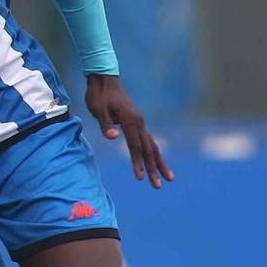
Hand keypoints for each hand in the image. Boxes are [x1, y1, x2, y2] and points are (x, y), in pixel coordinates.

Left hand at [85, 74, 174, 188]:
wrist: (104, 80)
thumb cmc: (99, 95)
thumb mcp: (97, 109)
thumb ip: (105, 124)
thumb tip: (113, 137)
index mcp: (130, 121)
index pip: (135, 147)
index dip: (138, 163)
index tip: (140, 178)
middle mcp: (139, 122)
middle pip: (148, 150)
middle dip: (153, 169)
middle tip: (158, 186)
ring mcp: (139, 122)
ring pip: (152, 146)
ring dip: (158, 163)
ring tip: (169, 178)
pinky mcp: (136, 122)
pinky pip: (148, 141)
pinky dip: (153, 153)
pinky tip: (156, 161)